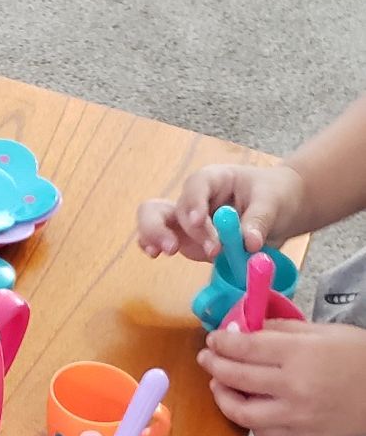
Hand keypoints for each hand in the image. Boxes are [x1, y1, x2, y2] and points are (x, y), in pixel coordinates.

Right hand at [137, 162, 303, 261]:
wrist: (279, 211)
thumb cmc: (275, 195)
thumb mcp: (273, 202)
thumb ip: (259, 221)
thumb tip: (249, 244)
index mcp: (214, 180)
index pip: (196, 186)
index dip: (193, 203)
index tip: (199, 221)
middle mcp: (194, 200)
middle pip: (165, 206)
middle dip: (164, 227)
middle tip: (174, 248)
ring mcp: (187, 223)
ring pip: (155, 223)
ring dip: (154, 236)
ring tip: (164, 251)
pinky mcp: (189, 242)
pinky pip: (164, 242)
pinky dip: (156, 246)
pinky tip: (155, 255)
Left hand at [197, 321, 365, 435]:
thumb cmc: (358, 356)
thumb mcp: (323, 332)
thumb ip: (281, 330)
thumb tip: (246, 329)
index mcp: (300, 354)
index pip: (246, 347)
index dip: (223, 342)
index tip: (213, 339)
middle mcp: (294, 386)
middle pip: (238, 376)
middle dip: (215, 365)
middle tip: (206, 358)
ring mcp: (296, 415)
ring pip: (242, 412)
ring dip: (223, 397)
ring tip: (218, 384)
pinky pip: (263, 432)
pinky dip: (249, 419)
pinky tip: (247, 405)